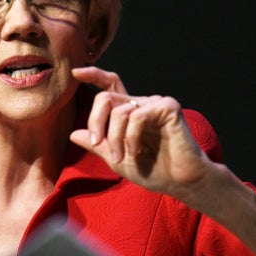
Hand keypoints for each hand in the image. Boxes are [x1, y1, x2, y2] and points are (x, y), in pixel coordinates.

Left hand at [69, 66, 213, 199]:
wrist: (181, 183)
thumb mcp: (117, 160)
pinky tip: (136, 152)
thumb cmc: (154, 172)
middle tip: (97, 143)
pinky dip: (131, 137)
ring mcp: (155, 104)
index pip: (111, 85)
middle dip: (95, 121)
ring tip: (121, 158)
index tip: (75, 73)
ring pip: (119, 110)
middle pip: (106, 97)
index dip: (94, 75)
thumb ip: (98, 145)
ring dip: (115, 138)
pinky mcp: (168, 107)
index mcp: (130, 112)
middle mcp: (141, 104)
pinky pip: (137, 116)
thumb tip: (73, 133)